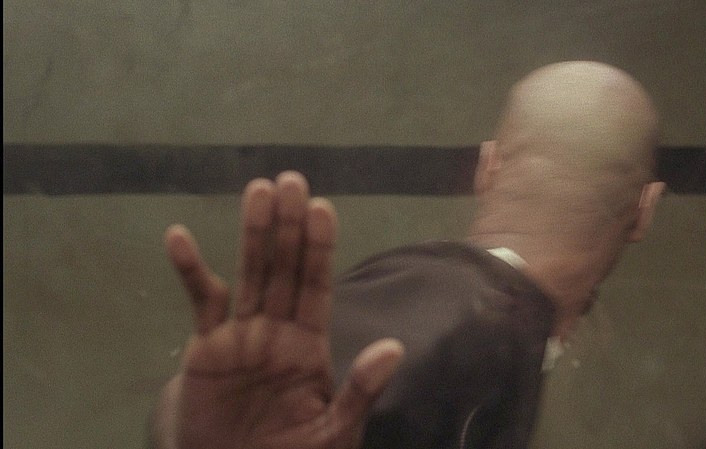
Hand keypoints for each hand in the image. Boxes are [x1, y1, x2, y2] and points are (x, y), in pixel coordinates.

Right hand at [153, 172, 403, 448]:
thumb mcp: (334, 430)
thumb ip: (360, 389)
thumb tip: (394, 348)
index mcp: (310, 343)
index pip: (317, 285)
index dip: (320, 247)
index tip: (323, 208)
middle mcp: (278, 328)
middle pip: (286, 268)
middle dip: (290, 226)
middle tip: (292, 180)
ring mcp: (242, 333)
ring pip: (250, 273)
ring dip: (253, 232)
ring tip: (258, 189)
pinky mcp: (207, 347)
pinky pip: (199, 301)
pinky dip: (189, 270)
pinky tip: (179, 235)